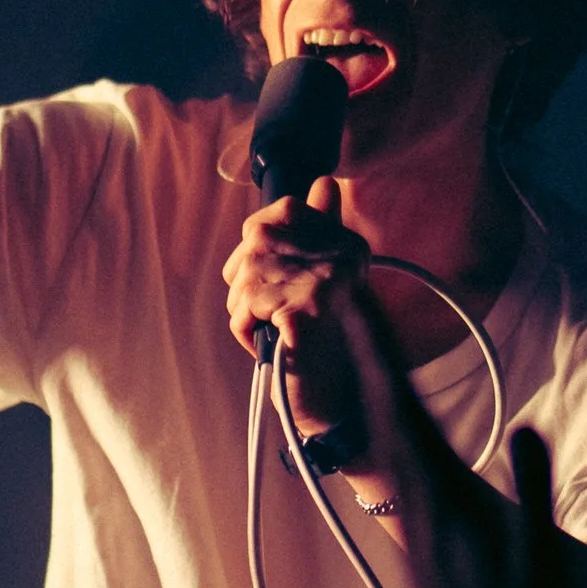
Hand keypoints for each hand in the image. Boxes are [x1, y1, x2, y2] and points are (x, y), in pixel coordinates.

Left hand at [222, 176, 369, 430]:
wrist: (344, 404)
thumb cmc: (332, 341)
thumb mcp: (330, 279)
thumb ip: (323, 228)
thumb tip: (325, 183)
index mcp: (346, 242)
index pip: (277, 214)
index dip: (262, 250)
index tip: (281, 279)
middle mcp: (337, 253)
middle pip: (250, 247)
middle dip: (251, 286)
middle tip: (282, 313)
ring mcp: (320, 282)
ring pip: (241, 285)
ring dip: (250, 316)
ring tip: (281, 333)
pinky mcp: (300, 314)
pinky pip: (242, 316)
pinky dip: (249, 336)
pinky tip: (276, 346)